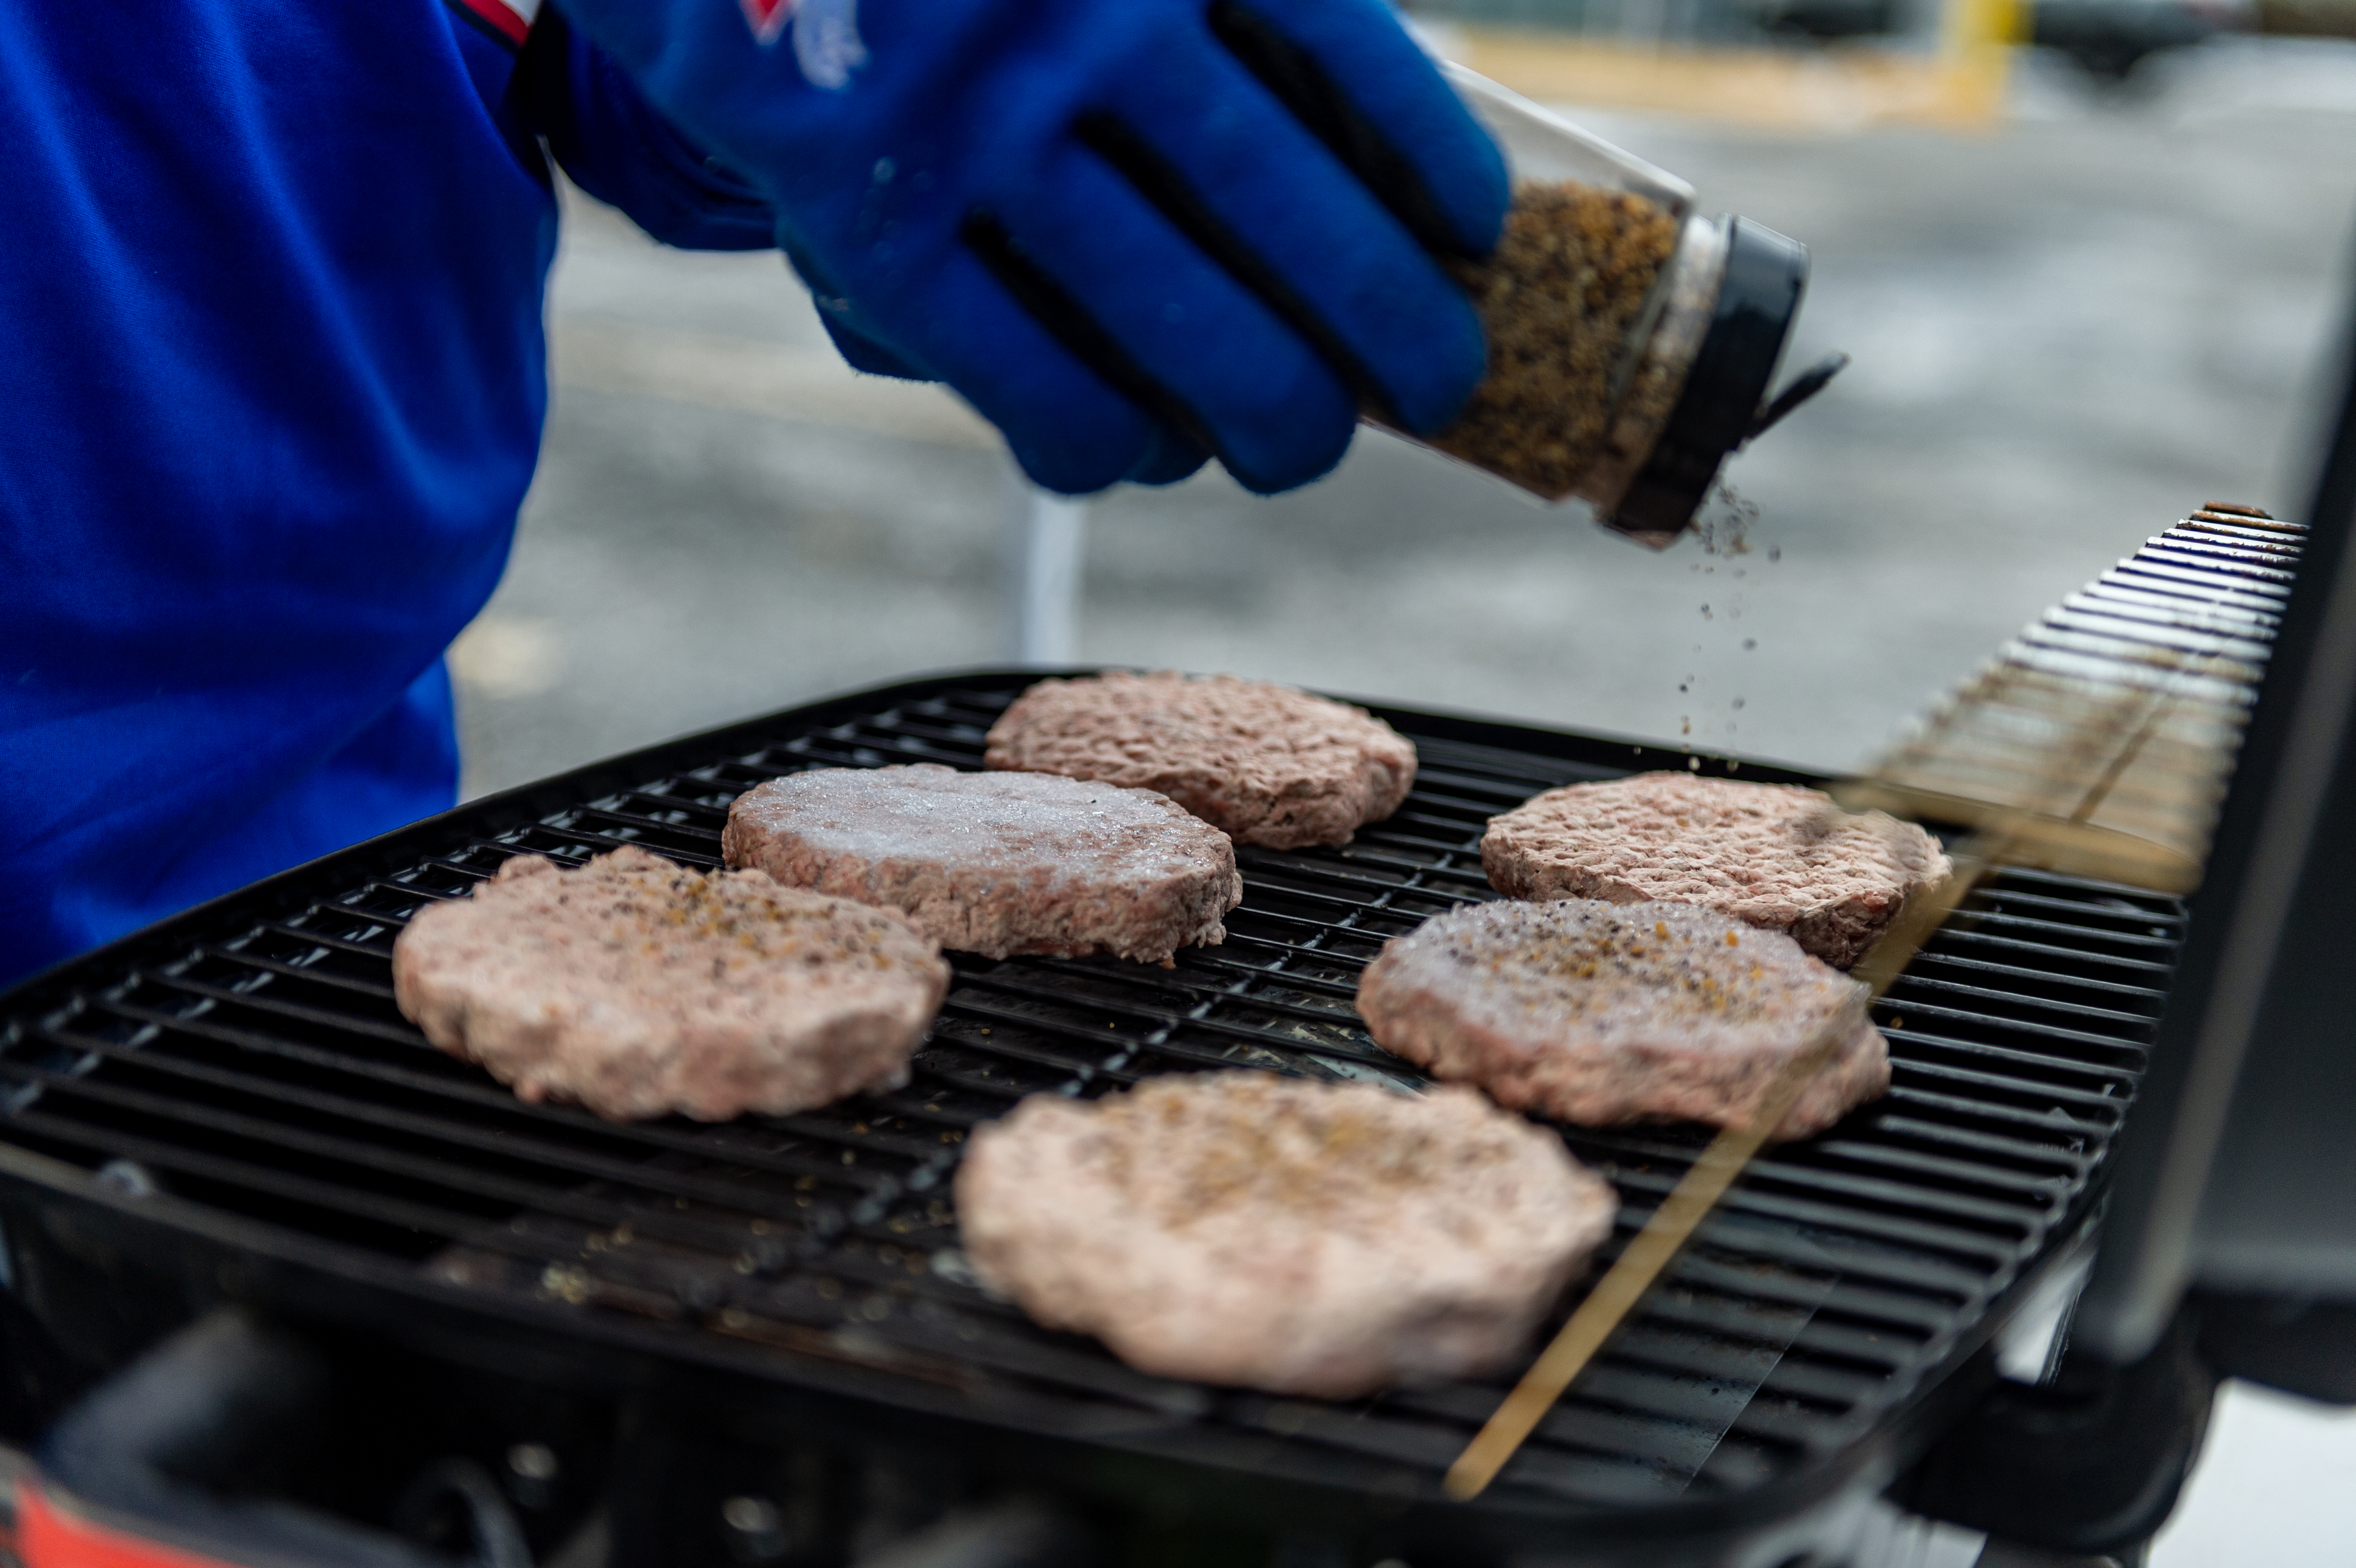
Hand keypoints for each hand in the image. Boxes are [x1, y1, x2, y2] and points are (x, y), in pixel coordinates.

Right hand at [551, 0, 1507, 493]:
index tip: (1473, 235)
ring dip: (1273, 414)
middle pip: (1288, 216)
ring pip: (1176, 325)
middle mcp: (1082, 22)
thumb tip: (1362, 115)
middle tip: (1437, 382)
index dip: (1432, 162)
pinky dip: (1107, 444)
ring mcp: (978, 132)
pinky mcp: (878, 232)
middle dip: (1389, 327)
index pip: (1353, 57)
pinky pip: (1031, 382)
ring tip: (1305, 447)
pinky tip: (1144, 453)